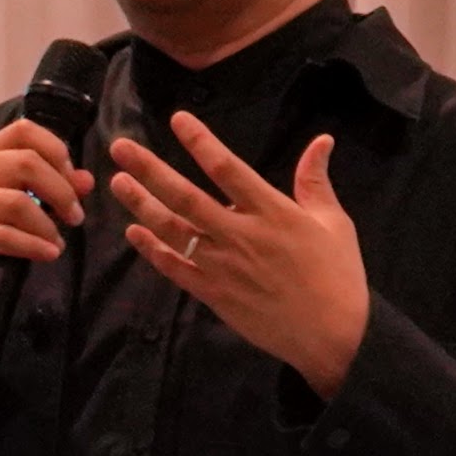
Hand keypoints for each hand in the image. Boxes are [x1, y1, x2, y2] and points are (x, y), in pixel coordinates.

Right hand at [0, 118, 92, 295]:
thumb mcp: (2, 196)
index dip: (57, 151)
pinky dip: (33, 246)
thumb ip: (43, 185)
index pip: (23, 131)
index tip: (71, 179)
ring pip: (17, 204)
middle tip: (75, 216)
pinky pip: (3, 236)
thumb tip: (86, 181)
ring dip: (48, 226)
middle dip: (61, 191)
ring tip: (59, 242)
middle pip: (26, 164)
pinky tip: (48, 254)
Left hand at [110, 114, 369, 396]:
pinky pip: (176, 269)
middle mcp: (241, 235)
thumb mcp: (334, 223)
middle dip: (150, 170)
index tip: (178, 118)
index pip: (228, 169)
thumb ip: (315, 180)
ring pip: (174, 230)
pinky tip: (133, 233)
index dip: (201, 142)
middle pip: (187, 197)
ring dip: (142, 205)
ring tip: (118, 182)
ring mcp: (223, 267)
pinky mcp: (214, 294)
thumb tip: (322, 140)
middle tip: (120, 147)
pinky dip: (153, 251)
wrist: (332, 336)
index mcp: (272, 212)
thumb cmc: (337, 275)